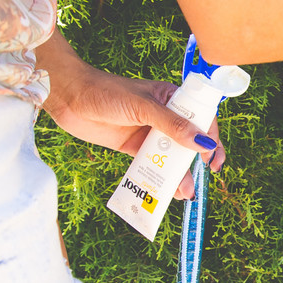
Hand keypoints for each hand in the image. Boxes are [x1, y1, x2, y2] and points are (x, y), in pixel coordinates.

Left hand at [42, 55, 225, 200]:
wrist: (69, 98)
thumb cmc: (106, 91)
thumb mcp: (142, 107)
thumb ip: (172, 125)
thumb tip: (202, 142)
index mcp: (171, 98)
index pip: (200, 117)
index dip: (211, 135)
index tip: (212, 154)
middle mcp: (164, 115)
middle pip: (190, 140)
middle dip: (199, 158)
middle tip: (208, 174)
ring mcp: (149, 132)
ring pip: (172, 155)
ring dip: (180, 173)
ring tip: (185, 191)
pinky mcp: (134, 147)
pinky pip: (153, 164)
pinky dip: (161, 177)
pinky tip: (168, 190)